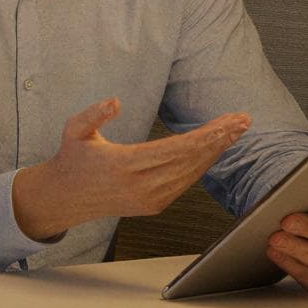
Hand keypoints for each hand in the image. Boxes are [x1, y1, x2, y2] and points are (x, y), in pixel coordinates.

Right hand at [9, 98, 251, 240]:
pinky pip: (185, 182)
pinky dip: (203, 164)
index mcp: (123, 165)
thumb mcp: (74, 131)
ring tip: (234, 131)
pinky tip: (214, 149)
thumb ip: (93, 114)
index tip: (228, 121)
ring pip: (192, 172)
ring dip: (216, 151)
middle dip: (221, 139)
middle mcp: (140, 186)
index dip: (207, 135)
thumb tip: (114, 101)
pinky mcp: (154, 205)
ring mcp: (149, 198)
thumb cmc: (73, 160)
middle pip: (191, 160)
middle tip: (242, 121)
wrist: (65, 197)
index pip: (176, 149)